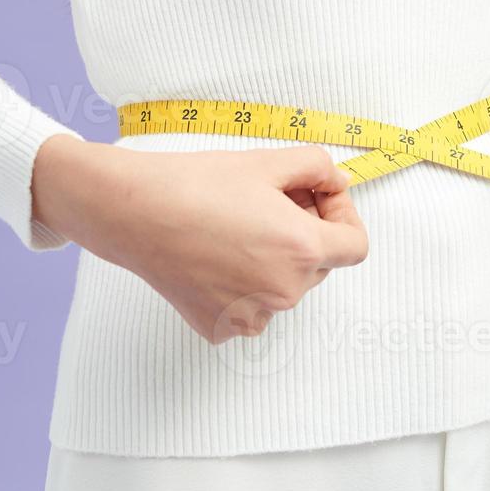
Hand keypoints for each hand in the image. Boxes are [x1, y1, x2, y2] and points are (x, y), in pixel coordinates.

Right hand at [32, 137, 368, 342]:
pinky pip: (249, 308)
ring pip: (283, 287)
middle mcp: (283, 292)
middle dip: (304, 233)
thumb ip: (318, 168)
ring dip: (273, 260)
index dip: (343, 216)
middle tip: (268, 202)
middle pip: (319, 265)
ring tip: (235, 228)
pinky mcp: (221, 328)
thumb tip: (338, 182)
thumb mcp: (268, 162)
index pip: (356, 246)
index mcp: (302, 250)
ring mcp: (251, 317)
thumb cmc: (194, 186)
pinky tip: (214, 255)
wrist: (134, 212)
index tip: (319, 201)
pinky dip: (241, 285)